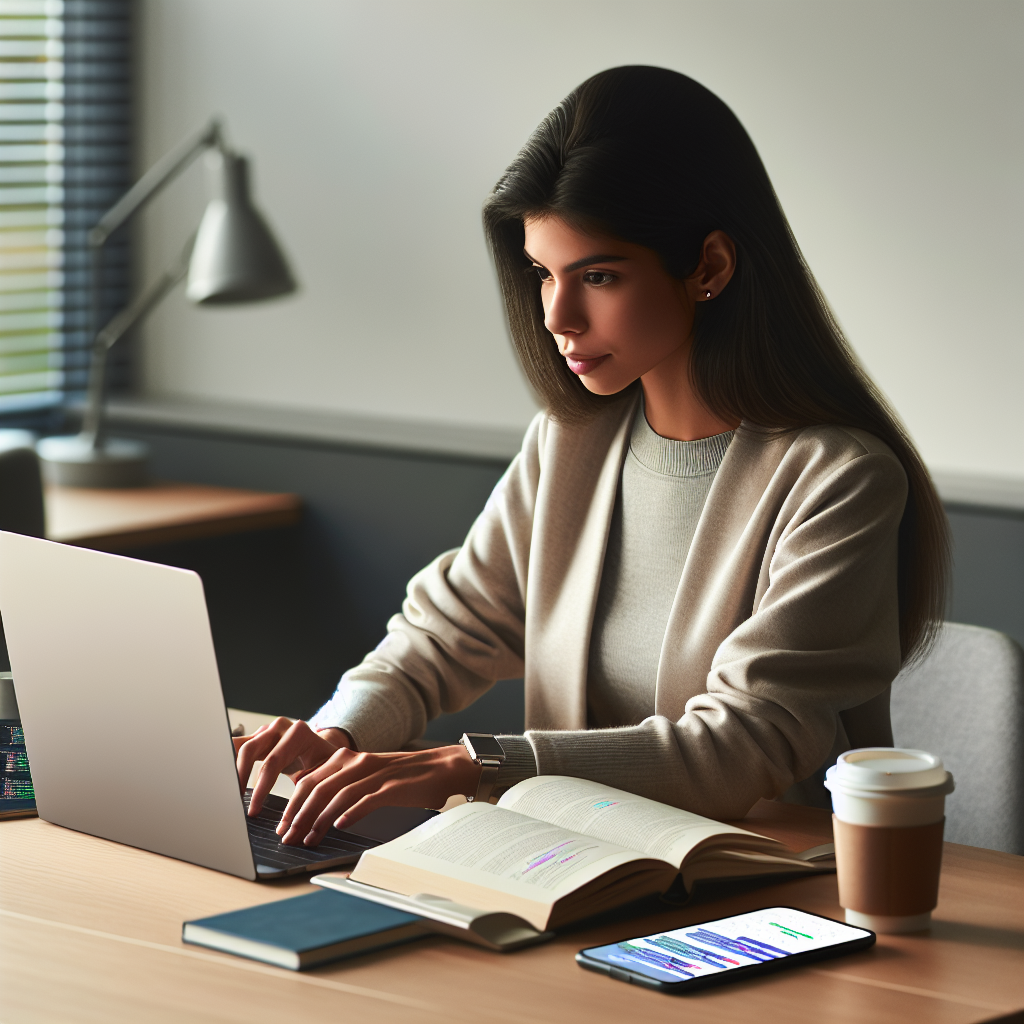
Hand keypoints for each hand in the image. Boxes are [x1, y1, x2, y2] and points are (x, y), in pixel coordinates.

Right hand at [234, 717, 349, 815]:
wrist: (326, 750)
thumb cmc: (327, 765)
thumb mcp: (325, 776)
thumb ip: (313, 792)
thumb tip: (301, 822)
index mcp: (299, 734)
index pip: (272, 763)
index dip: (260, 790)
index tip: (252, 811)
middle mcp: (281, 728)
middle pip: (249, 750)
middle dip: (238, 777)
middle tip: (232, 802)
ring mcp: (268, 730)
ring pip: (239, 746)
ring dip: (229, 769)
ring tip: (225, 792)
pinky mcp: (258, 737)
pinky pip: (239, 748)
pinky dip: (230, 763)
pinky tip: (225, 781)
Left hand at [276, 744, 481, 846]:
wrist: (443, 767)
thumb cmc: (405, 777)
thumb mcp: (369, 775)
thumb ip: (342, 783)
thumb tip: (313, 802)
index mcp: (348, 759)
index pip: (309, 780)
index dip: (292, 804)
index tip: (283, 826)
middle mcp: (358, 763)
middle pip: (317, 787)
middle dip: (298, 815)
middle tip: (287, 837)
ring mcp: (375, 774)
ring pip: (337, 795)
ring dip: (318, 819)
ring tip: (308, 839)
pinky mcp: (392, 787)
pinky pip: (366, 799)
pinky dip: (350, 813)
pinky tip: (339, 826)